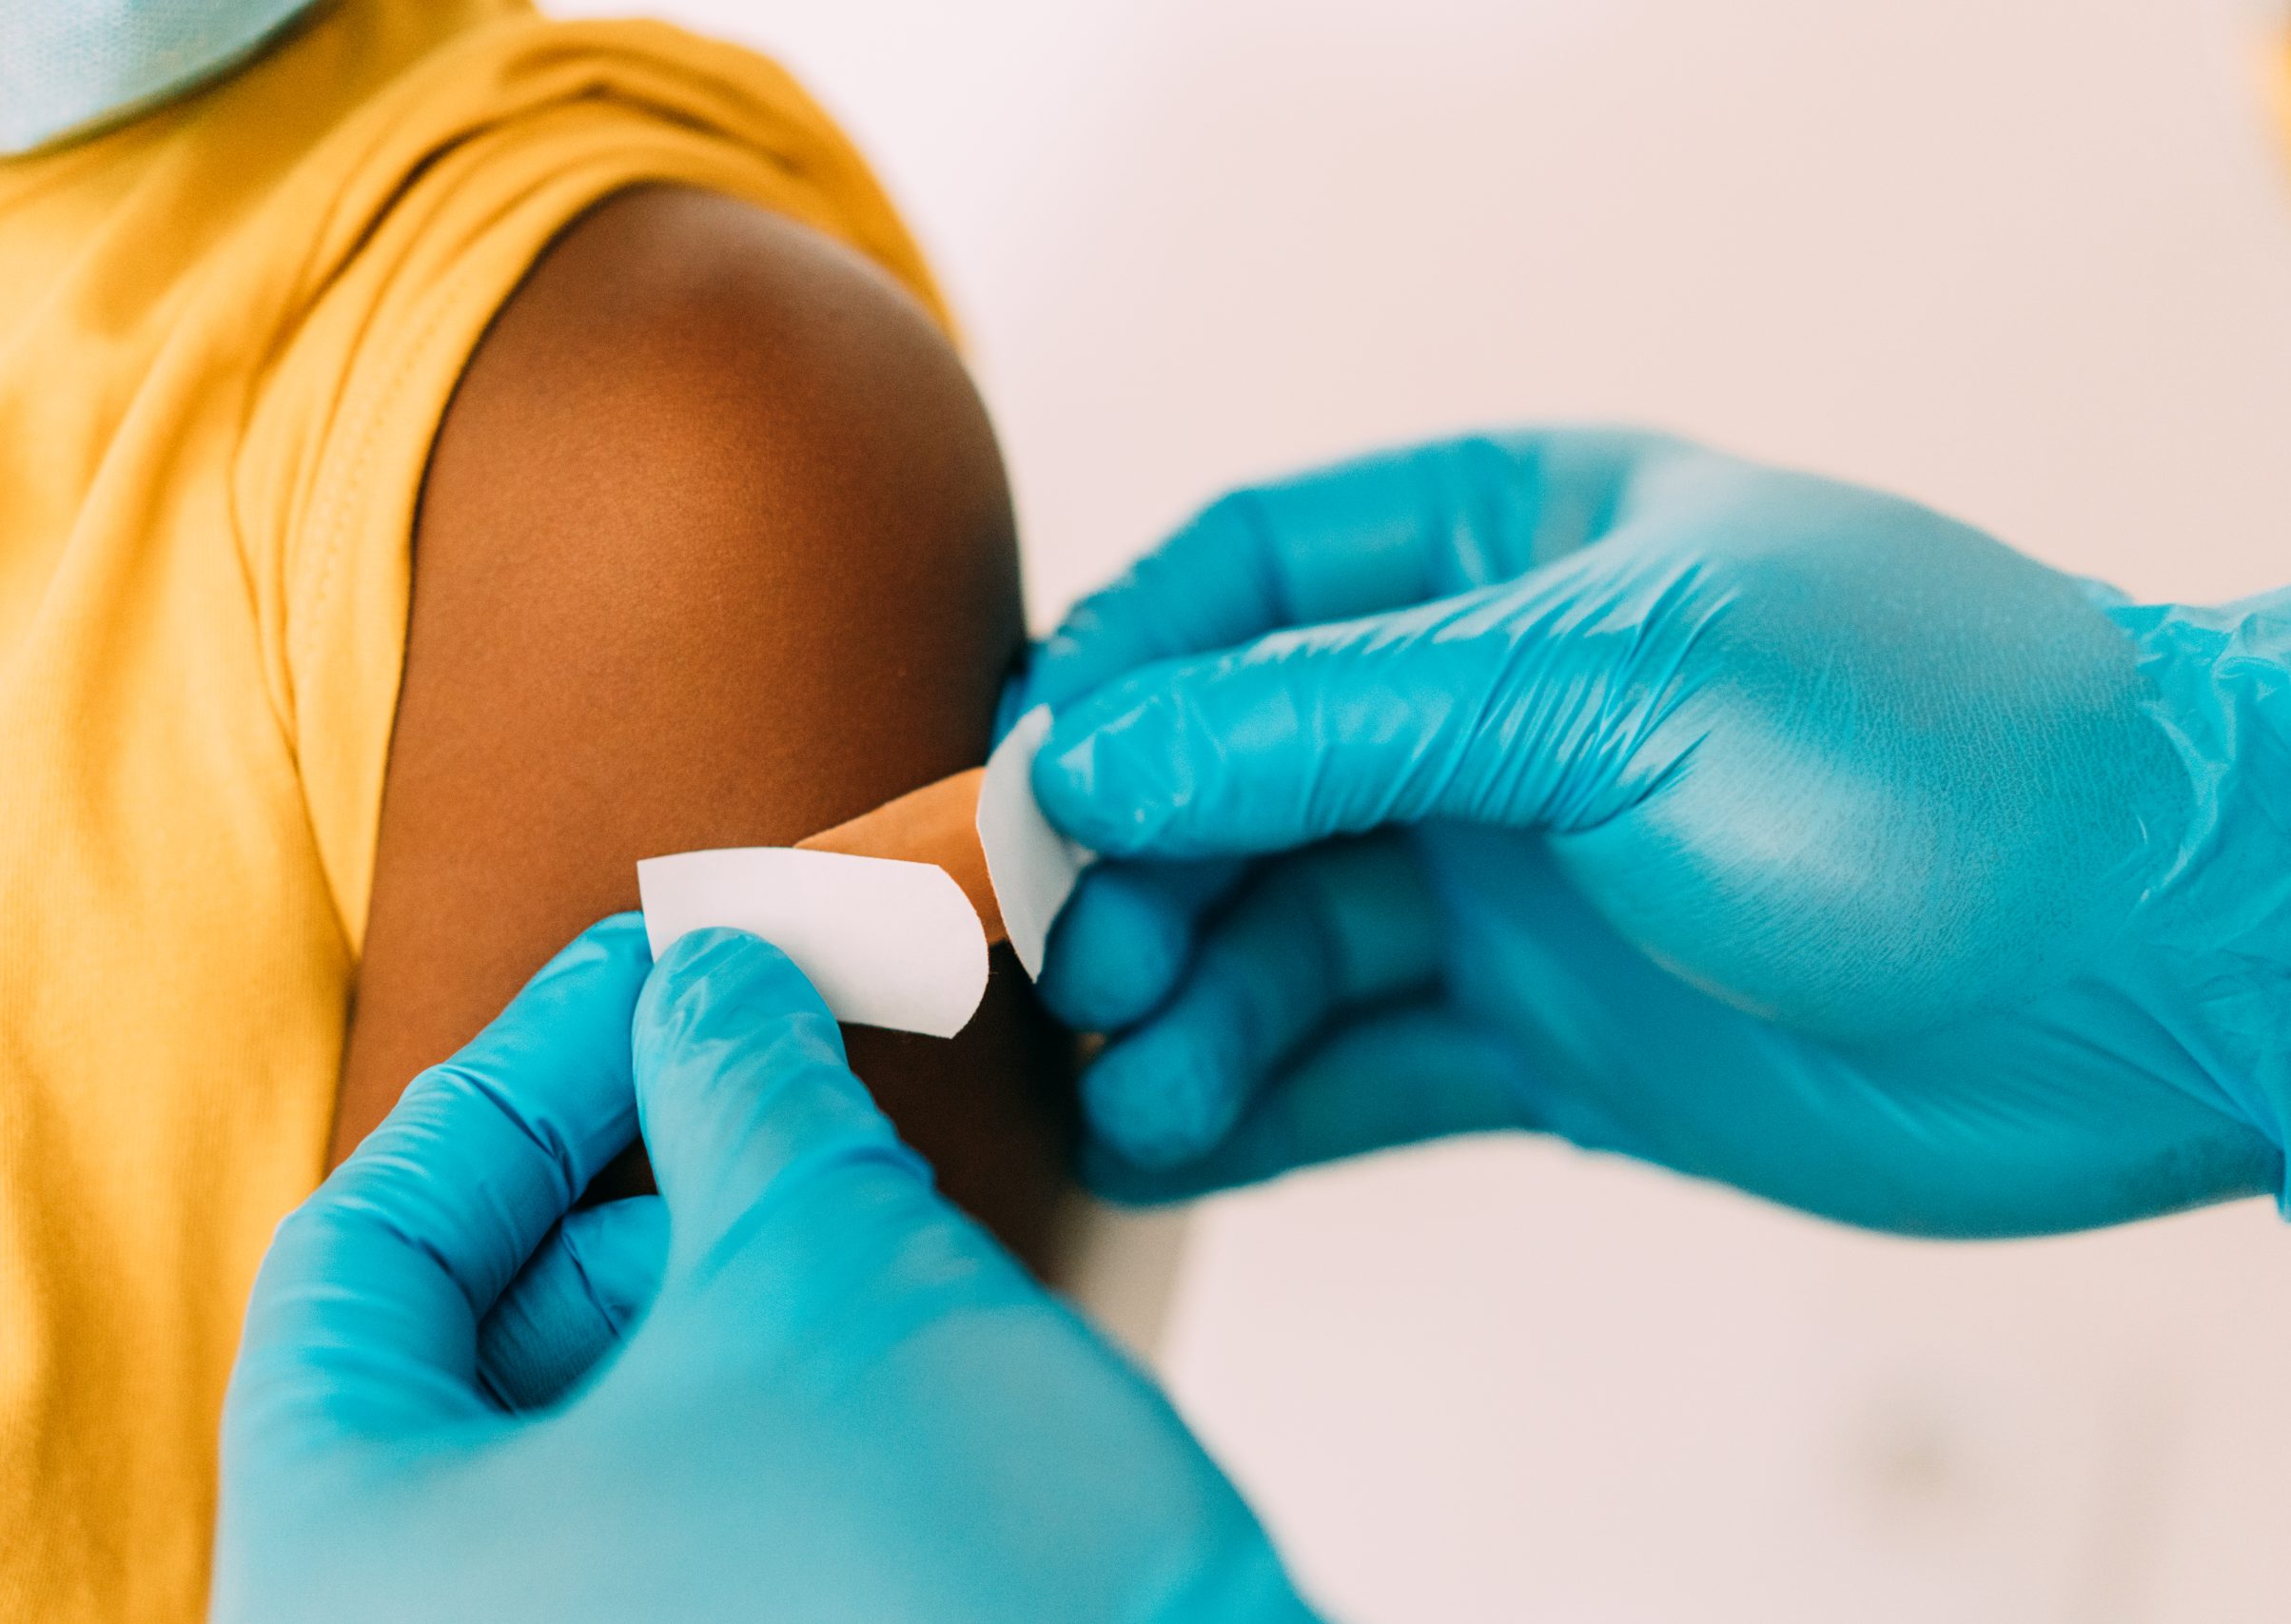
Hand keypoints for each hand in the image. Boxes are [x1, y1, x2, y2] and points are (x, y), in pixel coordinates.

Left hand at [213, 916, 1311, 1623]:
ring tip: (827, 1195)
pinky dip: (730, 1393)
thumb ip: (730, 1080)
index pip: (360, 1255)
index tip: (635, 969)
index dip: (516, 1076)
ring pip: (563, 1431)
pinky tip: (850, 1313)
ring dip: (693, 1279)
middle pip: (456, 1344)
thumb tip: (712, 979)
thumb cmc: (958, 1580)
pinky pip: (644, 1515)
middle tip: (746, 1055)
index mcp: (349, 1564)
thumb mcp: (824, 1259)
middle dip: (621, 1180)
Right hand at [1018, 430, 2290, 1235]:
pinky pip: (1357, 1067)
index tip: (1024, 788)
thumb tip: (1082, 761)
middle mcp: (1484, 711)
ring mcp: (1512, 881)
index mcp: (1501, 548)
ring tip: (1128, 1093)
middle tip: (1062, 970)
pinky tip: (1178, 1144)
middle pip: (1231, 779)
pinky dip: (1259, 1107)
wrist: (2163, 965)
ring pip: (1279, 940)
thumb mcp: (1605, 681)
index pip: (1239, 583)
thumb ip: (1329, 722)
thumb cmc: (1931, 750)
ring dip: (1183, 1015)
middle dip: (1132, 873)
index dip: (1113, 678)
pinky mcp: (1545, 1039)